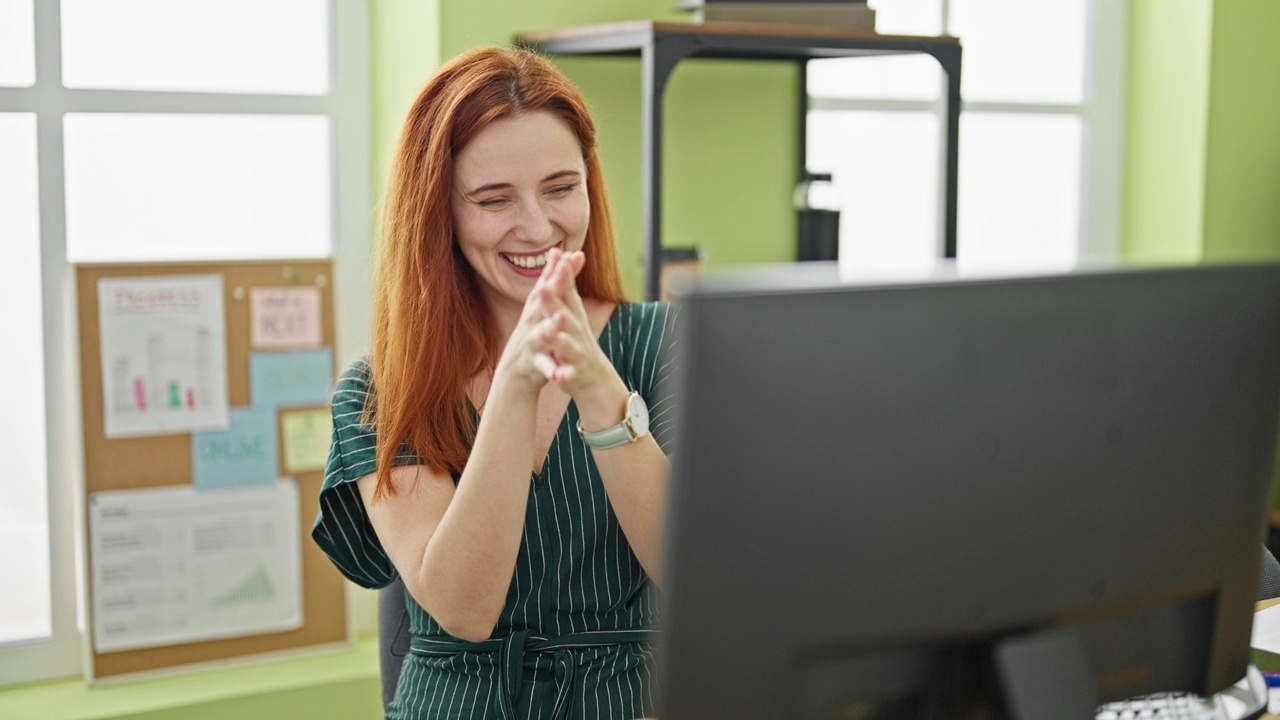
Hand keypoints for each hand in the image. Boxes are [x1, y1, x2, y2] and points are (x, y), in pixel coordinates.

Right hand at [492, 248, 576, 392]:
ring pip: (540, 334)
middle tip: (564, 269)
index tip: (570, 251)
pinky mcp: (531, 365)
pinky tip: (558, 373)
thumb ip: (552, 282)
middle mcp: (530, 323)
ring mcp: (530, 344)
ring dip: (550, 326)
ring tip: (561, 317)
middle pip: (542, 302)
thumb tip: (560, 251)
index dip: (557, 268)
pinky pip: (542, 367)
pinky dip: (550, 369)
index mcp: (536, 309)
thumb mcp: (541, 308)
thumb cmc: (533, 336)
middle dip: (553, 285)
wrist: (513, 374)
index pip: (547, 284)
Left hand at [535, 252, 626, 407]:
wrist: (595, 378)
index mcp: (573, 316)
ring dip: (558, 338)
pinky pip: (568, 374)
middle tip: (543, 288)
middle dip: (555, 302)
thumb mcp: (574, 312)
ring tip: (547, 331)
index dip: (563, 274)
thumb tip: (564, 255)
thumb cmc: (578, 341)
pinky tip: (557, 376)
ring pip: (567, 344)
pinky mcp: (574, 373)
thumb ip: (567, 286)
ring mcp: (577, 352)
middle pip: (566, 314)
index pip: (568, 291)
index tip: (557, 253)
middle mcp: (577, 331)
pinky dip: (562, 374)